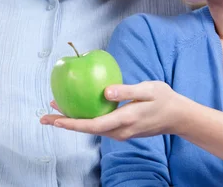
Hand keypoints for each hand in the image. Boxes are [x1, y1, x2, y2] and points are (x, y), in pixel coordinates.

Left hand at [40, 81, 184, 140]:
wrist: (178, 117)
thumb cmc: (164, 100)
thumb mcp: (148, 90)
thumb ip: (127, 91)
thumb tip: (105, 92)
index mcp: (124, 121)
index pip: (92, 125)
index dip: (71, 123)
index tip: (53, 119)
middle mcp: (119, 131)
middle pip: (86, 129)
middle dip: (64, 122)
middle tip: (43, 116)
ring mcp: (121, 132)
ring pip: (92, 127)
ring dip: (73, 119)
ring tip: (57, 107)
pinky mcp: (123, 129)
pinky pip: (99, 125)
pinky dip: (86, 117)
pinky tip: (81, 106)